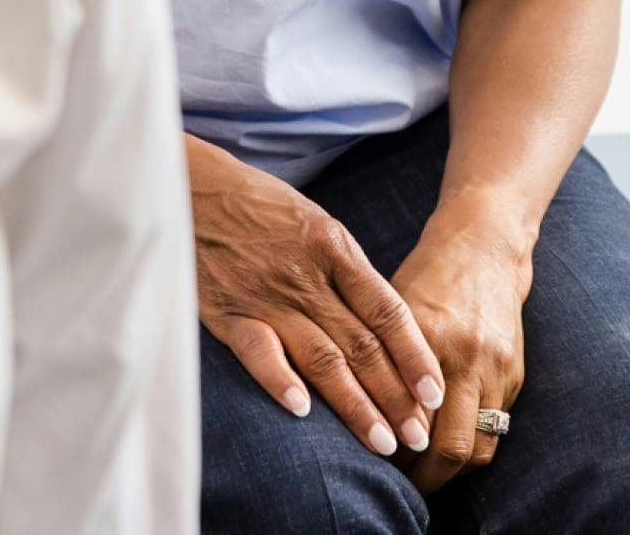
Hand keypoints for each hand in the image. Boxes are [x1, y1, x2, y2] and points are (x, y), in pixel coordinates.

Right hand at [187, 135, 444, 458]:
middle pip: (362, 344)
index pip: (387, 311)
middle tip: (418, 437)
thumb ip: (345, 271)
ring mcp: (267, 295)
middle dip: (395, 396)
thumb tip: (383, 326)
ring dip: (355, 405)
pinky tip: (302, 412)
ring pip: (322, 359)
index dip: (415, 356)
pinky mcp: (228, 311)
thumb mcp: (314, 222)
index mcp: (333, 247)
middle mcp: (306, 275)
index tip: (435, 395)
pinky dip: (280, 380)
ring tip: (382, 444)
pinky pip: (259, 352)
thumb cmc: (260, 206)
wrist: (194, 186)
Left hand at [391, 208, 529, 495]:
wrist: (484, 246)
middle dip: (424, 478)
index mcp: (426, 334)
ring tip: (423, 478)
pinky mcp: (515, 375)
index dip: (391, 447)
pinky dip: (472, 446)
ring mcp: (496, 369)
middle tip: (397, 486)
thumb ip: (382, 353)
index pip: (409, 415)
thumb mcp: (393, 302)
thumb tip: (361, 409)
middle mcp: (465, 357)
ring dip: (451, 471)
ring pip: (478, 447)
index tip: (372, 461)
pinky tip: (449, 450)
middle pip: (449, 446)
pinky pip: (496, 428)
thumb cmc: (427, 273)